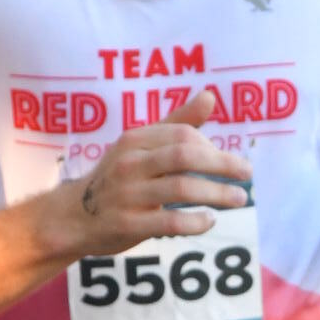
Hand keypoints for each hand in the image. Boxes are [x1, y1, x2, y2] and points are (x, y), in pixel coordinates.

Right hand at [56, 90, 251, 258]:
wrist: (72, 217)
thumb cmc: (116, 178)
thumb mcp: (140, 145)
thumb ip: (176, 123)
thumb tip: (211, 96)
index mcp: (135, 140)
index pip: (183, 135)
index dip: (212, 147)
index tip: (232, 162)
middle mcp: (130, 163)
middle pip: (185, 156)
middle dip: (221, 164)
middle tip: (247, 174)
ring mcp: (127, 194)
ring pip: (181, 188)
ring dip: (216, 193)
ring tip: (239, 199)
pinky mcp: (127, 223)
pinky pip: (168, 220)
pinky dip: (194, 221)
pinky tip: (210, 220)